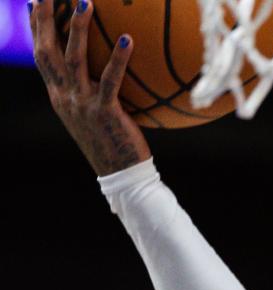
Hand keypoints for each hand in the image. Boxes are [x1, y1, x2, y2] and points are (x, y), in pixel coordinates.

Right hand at [30, 0, 150, 175]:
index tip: (33, 1)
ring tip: (85, 2)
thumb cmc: (112, 144)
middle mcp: (65, 98)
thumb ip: (89, 91)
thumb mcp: (92, 116)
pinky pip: (111, 80)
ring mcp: (83, 104)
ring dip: (77, 28)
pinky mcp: (105, 112)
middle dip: (44, 18)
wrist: (121, 176)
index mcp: (59, 97)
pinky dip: (118, 58)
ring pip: (73, 59)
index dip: (35, 28)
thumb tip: (99, 69)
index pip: (41, 57)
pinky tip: (127, 39)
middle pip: (47, 51)